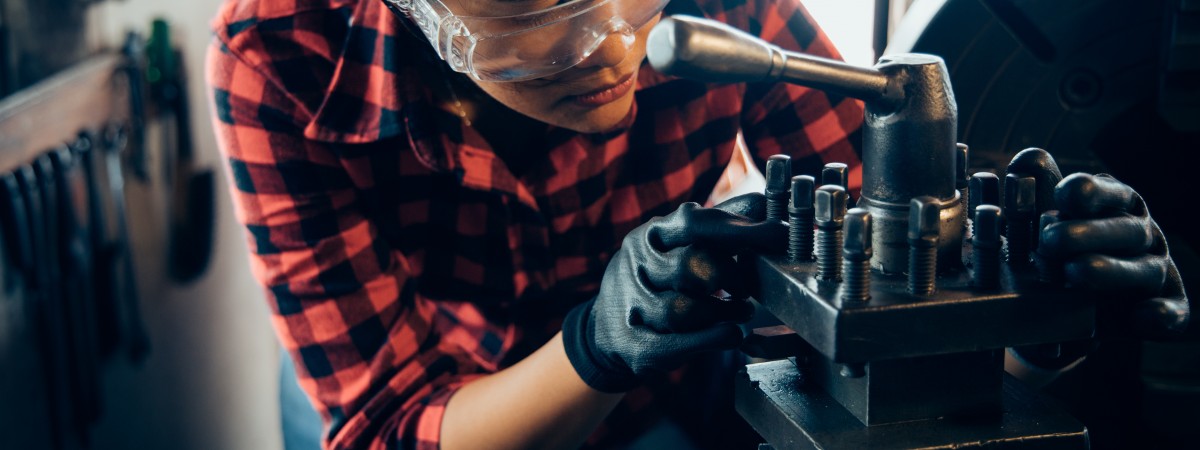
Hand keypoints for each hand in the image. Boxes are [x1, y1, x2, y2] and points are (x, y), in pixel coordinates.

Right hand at [561, 193, 784, 391]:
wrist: (609, 328)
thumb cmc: (659, 278)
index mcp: (650, 235)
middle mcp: (634, 266)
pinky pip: (680, 344)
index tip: (778, 234)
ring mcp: (631, 306)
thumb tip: (767, 201)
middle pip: (689, 266)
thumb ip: (720, 224)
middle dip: (729, 277)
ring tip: (742, 310)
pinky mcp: (635, 344)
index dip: (739, 229)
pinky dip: (714, 339)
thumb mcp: (678, 244)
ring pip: (683, 310)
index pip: (694, 223)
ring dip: (724, 311)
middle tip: (745, 287)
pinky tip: (732, 333)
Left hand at [1007, 149, 1189, 340]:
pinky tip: (1143, 316)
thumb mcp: (1044, 222)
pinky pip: (1172, 311)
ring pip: (1144, 269)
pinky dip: (1162, 314)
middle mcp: (1140, 234)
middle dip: (1089, 233)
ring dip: (1114, 270)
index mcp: (1115, 206)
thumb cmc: (1058, 250)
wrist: (1063, 308)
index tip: (1062, 195)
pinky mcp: (1165, 306)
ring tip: (1077, 272)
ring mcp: (1154, 270)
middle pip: (1125, 230)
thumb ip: (1038, 190)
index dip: (1090, 193)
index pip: (1110, 193)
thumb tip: (1026, 158)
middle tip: (1050, 240)